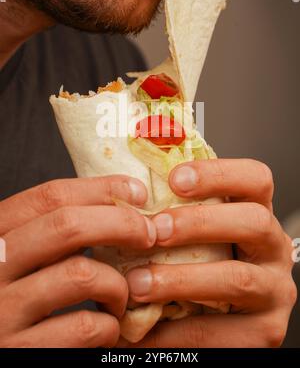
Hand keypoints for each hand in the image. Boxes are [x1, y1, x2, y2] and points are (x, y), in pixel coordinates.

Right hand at [0, 176, 155, 346]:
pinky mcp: (21, 352)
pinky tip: (106, 328)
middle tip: (148, 235)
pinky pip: (84, 327)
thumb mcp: (25, 255)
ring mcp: (3, 312)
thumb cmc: (18, 297)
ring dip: (117, 285)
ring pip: (81, 275)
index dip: (101, 189)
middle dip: (122, 223)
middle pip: (67, 226)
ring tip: (119, 297)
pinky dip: (109, 326)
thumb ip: (54, 231)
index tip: (137, 192)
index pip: (49, 196)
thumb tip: (119, 201)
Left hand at [125, 159, 296, 347]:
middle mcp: (274, 248)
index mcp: (258, 213)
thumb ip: (176, 210)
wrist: (224, 323)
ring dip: (181, 279)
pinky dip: (176, 332)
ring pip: (238, 279)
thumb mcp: (196, 232)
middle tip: (155, 230)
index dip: (218, 174)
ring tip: (138, 284)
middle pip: (254, 221)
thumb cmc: (201, 262)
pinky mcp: (265, 332)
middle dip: (200, 222)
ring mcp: (275, 291)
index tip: (174, 178)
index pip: (256, 179)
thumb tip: (128, 188)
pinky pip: (220, 332)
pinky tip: (142, 330)